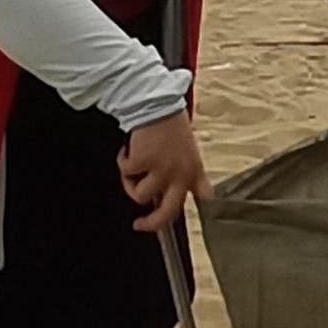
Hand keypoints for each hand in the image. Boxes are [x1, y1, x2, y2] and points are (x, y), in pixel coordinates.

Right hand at [116, 110, 208, 232]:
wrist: (156, 103)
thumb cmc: (171, 123)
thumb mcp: (188, 149)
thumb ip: (184, 170)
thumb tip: (169, 190)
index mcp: (194, 169)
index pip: (204, 197)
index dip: (199, 212)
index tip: (193, 213)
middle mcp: (180, 173)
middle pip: (168, 213)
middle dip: (151, 224)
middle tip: (140, 225)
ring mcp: (161, 169)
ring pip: (141, 196)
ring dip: (131, 185)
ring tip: (131, 169)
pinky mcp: (142, 162)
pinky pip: (126, 174)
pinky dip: (123, 163)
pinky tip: (128, 150)